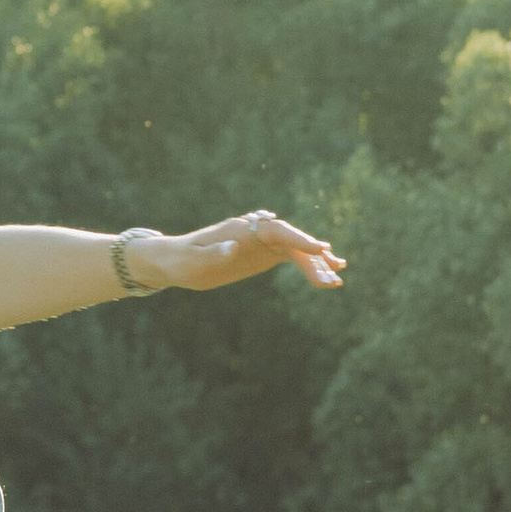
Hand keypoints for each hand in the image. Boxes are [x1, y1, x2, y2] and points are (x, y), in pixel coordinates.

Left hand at [129, 212, 343, 295]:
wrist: (175, 261)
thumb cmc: (181, 261)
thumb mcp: (193, 262)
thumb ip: (213, 254)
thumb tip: (234, 246)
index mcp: (239, 229)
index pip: (275, 230)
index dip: (298, 238)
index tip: (319, 248)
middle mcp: (255, 232)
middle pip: (291, 240)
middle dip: (313, 257)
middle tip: (332, 276)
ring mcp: (262, 242)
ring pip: (296, 250)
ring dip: (317, 264)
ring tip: (336, 282)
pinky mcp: (264, 254)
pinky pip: (293, 258)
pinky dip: (310, 267)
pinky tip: (326, 278)